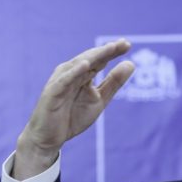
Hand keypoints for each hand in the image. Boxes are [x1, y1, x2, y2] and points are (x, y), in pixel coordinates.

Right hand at [12, 40, 134, 179]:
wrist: (50, 138)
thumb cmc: (73, 117)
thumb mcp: (99, 99)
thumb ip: (113, 83)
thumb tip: (131, 64)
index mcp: (83, 74)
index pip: (99, 60)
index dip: (112, 52)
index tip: (128, 44)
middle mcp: (71, 73)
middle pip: (91, 58)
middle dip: (106, 51)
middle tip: (122, 44)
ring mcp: (61, 81)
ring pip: (78, 65)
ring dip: (93, 56)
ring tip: (109, 49)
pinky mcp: (52, 92)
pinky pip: (64, 80)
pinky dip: (74, 72)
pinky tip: (85, 65)